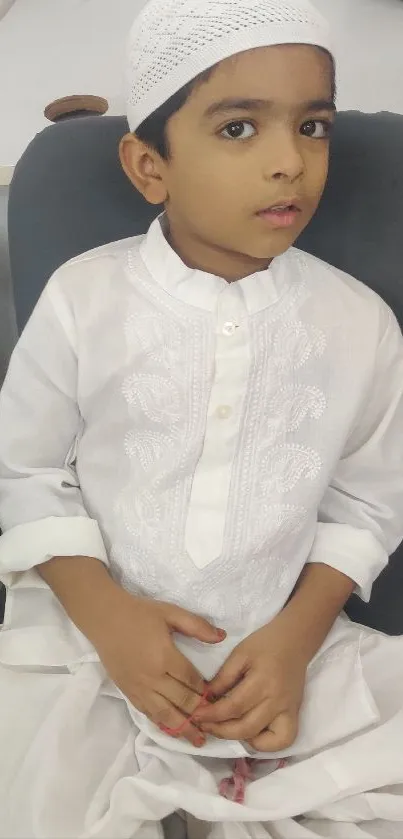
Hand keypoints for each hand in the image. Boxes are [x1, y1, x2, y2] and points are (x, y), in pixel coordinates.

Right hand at [92, 588, 224, 746]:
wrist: (105, 618)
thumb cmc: (140, 614)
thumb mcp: (171, 612)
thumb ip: (197, 626)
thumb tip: (222, 637)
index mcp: (165, 657)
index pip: (191, 681)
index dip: (206, 692)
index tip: (218, 700)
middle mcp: (153, 678)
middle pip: (181, 702)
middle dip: (199, 715)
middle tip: (215, 726)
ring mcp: (139, 688)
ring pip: (165, 714)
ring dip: (183, 728)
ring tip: (198, 740)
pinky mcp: (128, 692)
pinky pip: (148, 713)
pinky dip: (162, 724)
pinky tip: (172, 731)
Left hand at [193, 614, 308, 751]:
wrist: (295, 640)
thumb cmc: (265, 644)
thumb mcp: (240, 654)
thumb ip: (223, 677)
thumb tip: (206, 699)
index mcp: (262, 682)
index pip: (233, 707)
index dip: (212, 715)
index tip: (196, 715)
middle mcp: (277, 701)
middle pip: (245, 727)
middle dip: (220, 730)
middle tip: (205, 725)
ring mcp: (288, 711)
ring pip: (263, 740)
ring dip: (240, 739)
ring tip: (225, 728)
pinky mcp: (295, 715)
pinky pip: (284, 741)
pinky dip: (266, 744)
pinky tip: (251, 733)